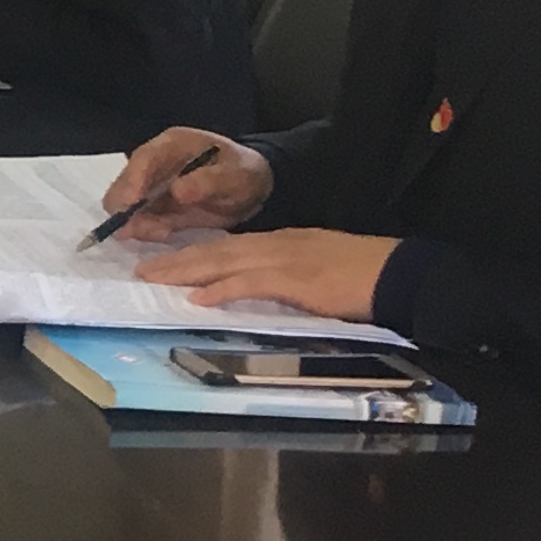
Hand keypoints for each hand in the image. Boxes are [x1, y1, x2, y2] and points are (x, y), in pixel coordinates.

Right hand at [102, 128, 272, 238]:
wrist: (252, 190)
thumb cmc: (244, 174)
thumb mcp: (235, 176)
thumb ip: (208, 181)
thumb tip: (177, 191)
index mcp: (172, 145)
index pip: (143, 159)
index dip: (132, 181)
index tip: (130, 206)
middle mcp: (154, 163)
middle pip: (125, 184)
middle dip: (128, 209)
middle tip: (149, 229)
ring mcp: (151, 185)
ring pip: (126, 206)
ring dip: (136, 222)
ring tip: (162, 232)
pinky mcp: (154, 206)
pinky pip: (138, 220)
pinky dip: (144, 230)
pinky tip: (163, 233)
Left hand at [138, 227, 398, 323]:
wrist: (398, 273)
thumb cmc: (361, 275)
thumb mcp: (316, 269)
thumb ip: (284, 277)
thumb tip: (255, 290)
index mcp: (283, 242)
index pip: (229, 247)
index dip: (194, 254)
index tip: (164, 262)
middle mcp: (279, 245)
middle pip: (217, 251)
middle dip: (178, 260)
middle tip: (141, 269)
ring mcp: (286, 260)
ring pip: (225, 262)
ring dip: (186, 270)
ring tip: (154, 278)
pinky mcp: (297, 279)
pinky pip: (252, 283)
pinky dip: (223, 289)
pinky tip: (199, 297)